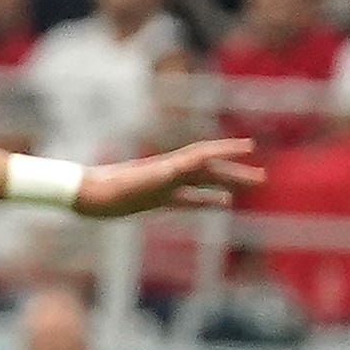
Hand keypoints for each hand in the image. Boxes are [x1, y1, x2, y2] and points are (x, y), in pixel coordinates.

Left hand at [73, 137, 263, 218]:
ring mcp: (165, 185)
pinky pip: (190, 198)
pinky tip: (223, 203)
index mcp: (168, 167)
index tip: (250, 146)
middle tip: (263, 178)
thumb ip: (165, 173)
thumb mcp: (140, 182)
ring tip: (251, 185)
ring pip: (204, 183)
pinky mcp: (158, 198)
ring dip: (228, 184)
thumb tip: (188, 164)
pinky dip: (209, 199)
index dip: (226, 150)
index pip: (204, 155)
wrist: (85, 194)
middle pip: (210, 171)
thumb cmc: (109, 189)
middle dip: (237, 173)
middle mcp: (170, 172)